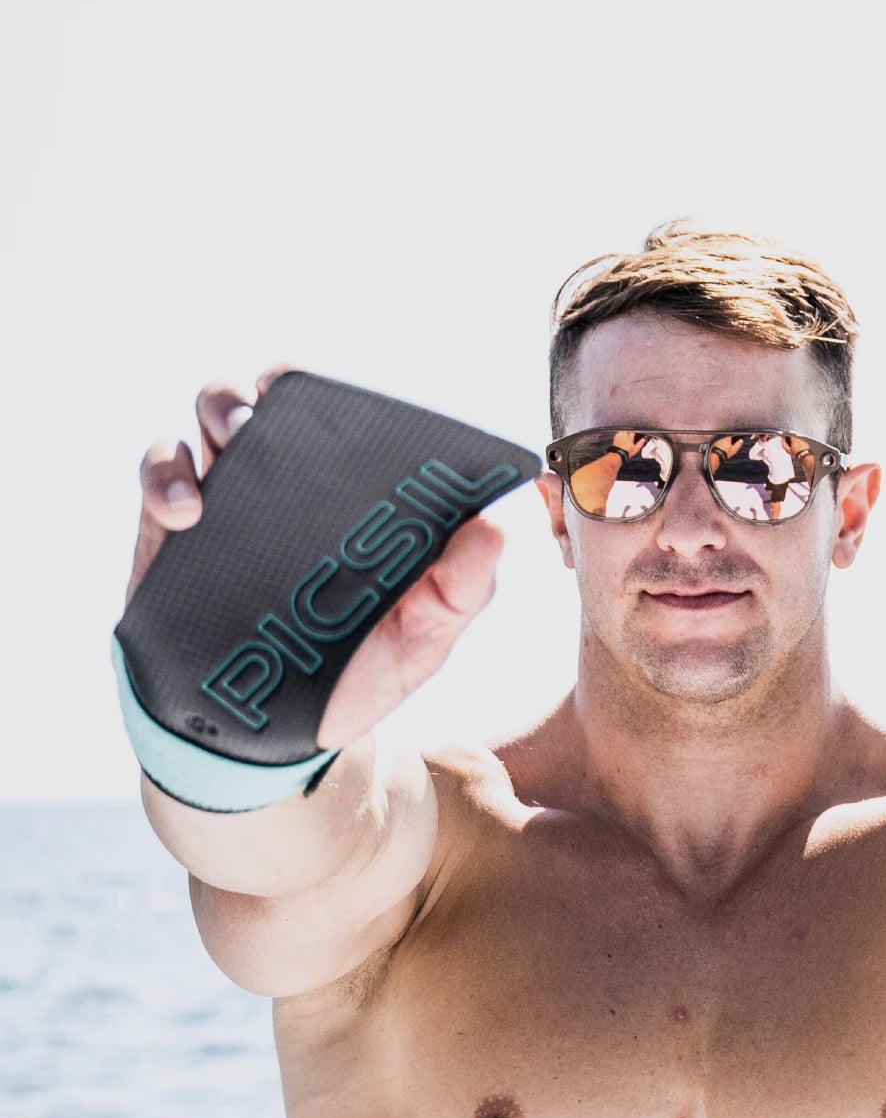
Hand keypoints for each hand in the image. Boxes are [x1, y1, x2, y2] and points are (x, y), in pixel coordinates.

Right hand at [127, 364, 504, 750]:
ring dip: (222, 406)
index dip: (363, 398)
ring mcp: (232, 493)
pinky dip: (167, 474)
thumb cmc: (354, 671)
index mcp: (359, 493)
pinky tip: (187, 511)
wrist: (269, 734)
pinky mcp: (173, 522)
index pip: (360, 418)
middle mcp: (296, 481)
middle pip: (282, 394)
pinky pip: (160, 467)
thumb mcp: (422, 637)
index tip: (370, 410)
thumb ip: (463, 588)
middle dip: (283, 382)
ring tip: (236, 438)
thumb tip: (495, 526)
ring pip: (216, 410)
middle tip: (285, 408)